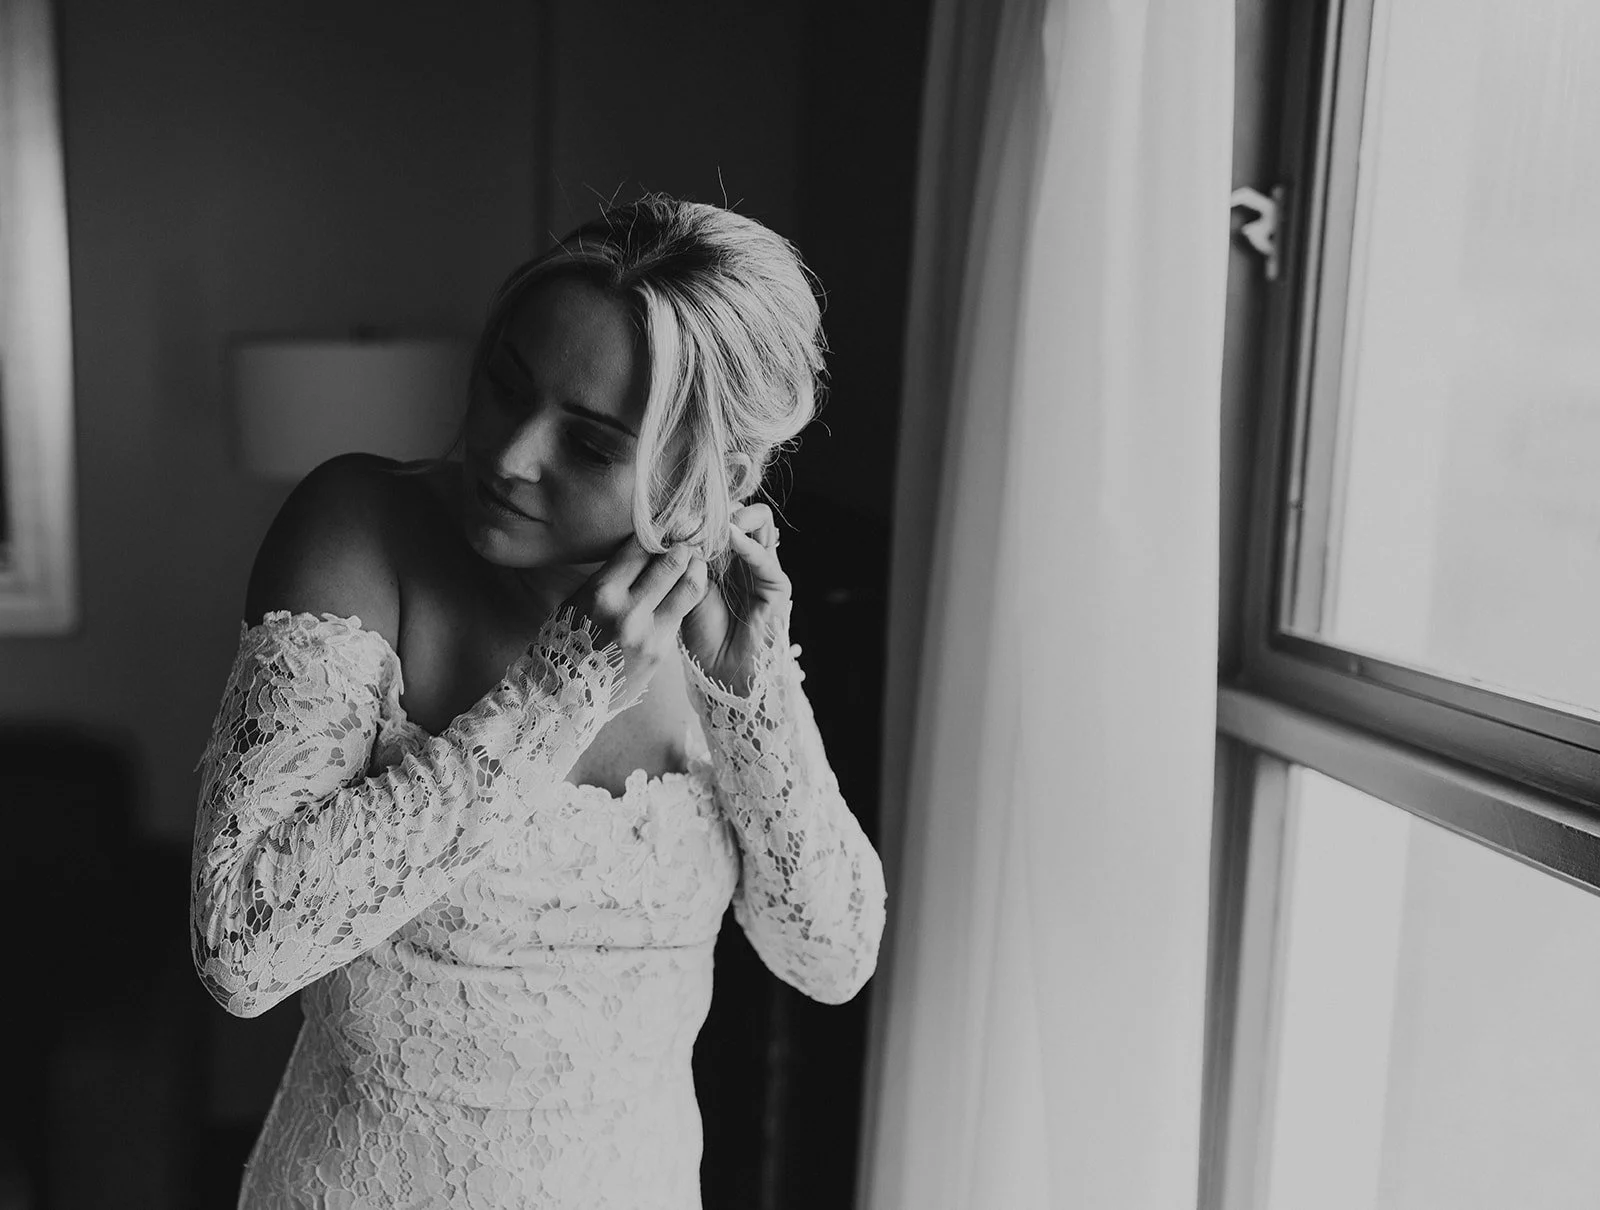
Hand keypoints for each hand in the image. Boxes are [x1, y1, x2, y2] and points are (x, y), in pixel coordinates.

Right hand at [560, 537, 710, 710]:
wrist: (566, 694)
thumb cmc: (568, 641)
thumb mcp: (579, 600)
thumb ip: (611, 576)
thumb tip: (643, 546)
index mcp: (601, 592)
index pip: (640, 547)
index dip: (658, 530)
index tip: (668, 522)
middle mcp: (626, 610)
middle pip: (671, 562)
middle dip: (684, 544)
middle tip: (691, 534)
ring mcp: (647, 633)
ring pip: (689, 586)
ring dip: (697, 567)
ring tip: (697, 558)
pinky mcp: (660, 652)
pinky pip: (683, 613)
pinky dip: (690, 595)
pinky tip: (691, 586)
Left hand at [680, 503, 791, 694]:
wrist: (720, 672)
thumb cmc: (701, 633)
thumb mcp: (686, 587)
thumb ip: (686, 558)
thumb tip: (676, 522)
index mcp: (726, 553)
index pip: (721, 514)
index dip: (701, 509)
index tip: (677, 510)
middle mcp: (747, 555)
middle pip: (743, 511)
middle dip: (719, 506)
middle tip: (696, 511)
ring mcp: (764, 568)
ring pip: (760, 522)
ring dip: (736, 516)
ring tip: (714, 520)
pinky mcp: (777, 586)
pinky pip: (765, 557)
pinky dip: (747, 543)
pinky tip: (729, 535)